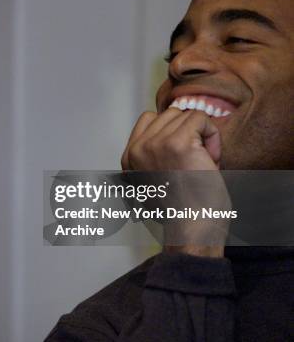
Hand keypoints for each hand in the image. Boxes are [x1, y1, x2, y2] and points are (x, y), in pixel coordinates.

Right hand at [121, 108, 228, 256]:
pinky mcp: (178, 143)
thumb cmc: (181, 211)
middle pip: (169, 114)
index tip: (181, 154)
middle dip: (186, 132)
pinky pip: (200, 117)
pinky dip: (212, 134)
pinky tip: (210, 157)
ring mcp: (156, 144)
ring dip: (200, 134)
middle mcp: (138, 149)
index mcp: (129, 157)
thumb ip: (151, 157)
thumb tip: (169, 130)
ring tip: (201, 161)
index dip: (171, 129)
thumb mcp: (152, 182)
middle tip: (194, 161)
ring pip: (184, 114)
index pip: (149, 118)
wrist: (192, 227)